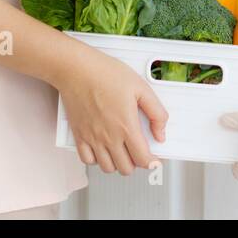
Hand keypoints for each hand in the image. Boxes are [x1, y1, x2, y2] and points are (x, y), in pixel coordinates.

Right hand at [55, 45, 167, 175]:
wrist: (77, 69)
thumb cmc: (106, 74)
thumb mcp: (141, 88)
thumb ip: (156, 113)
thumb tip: (160, 133)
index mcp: (126, 126)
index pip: (142, 159)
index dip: (152, 162)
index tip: (154, 158)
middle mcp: (109, 137)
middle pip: (125, 168)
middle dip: (136, 162)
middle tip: (138, 151)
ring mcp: (92, 138)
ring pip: (107, 168)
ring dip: (117, 163)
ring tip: (122, 150)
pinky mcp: (79, 135)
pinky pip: (87, 160)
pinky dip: (97, 160)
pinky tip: (103, 149)